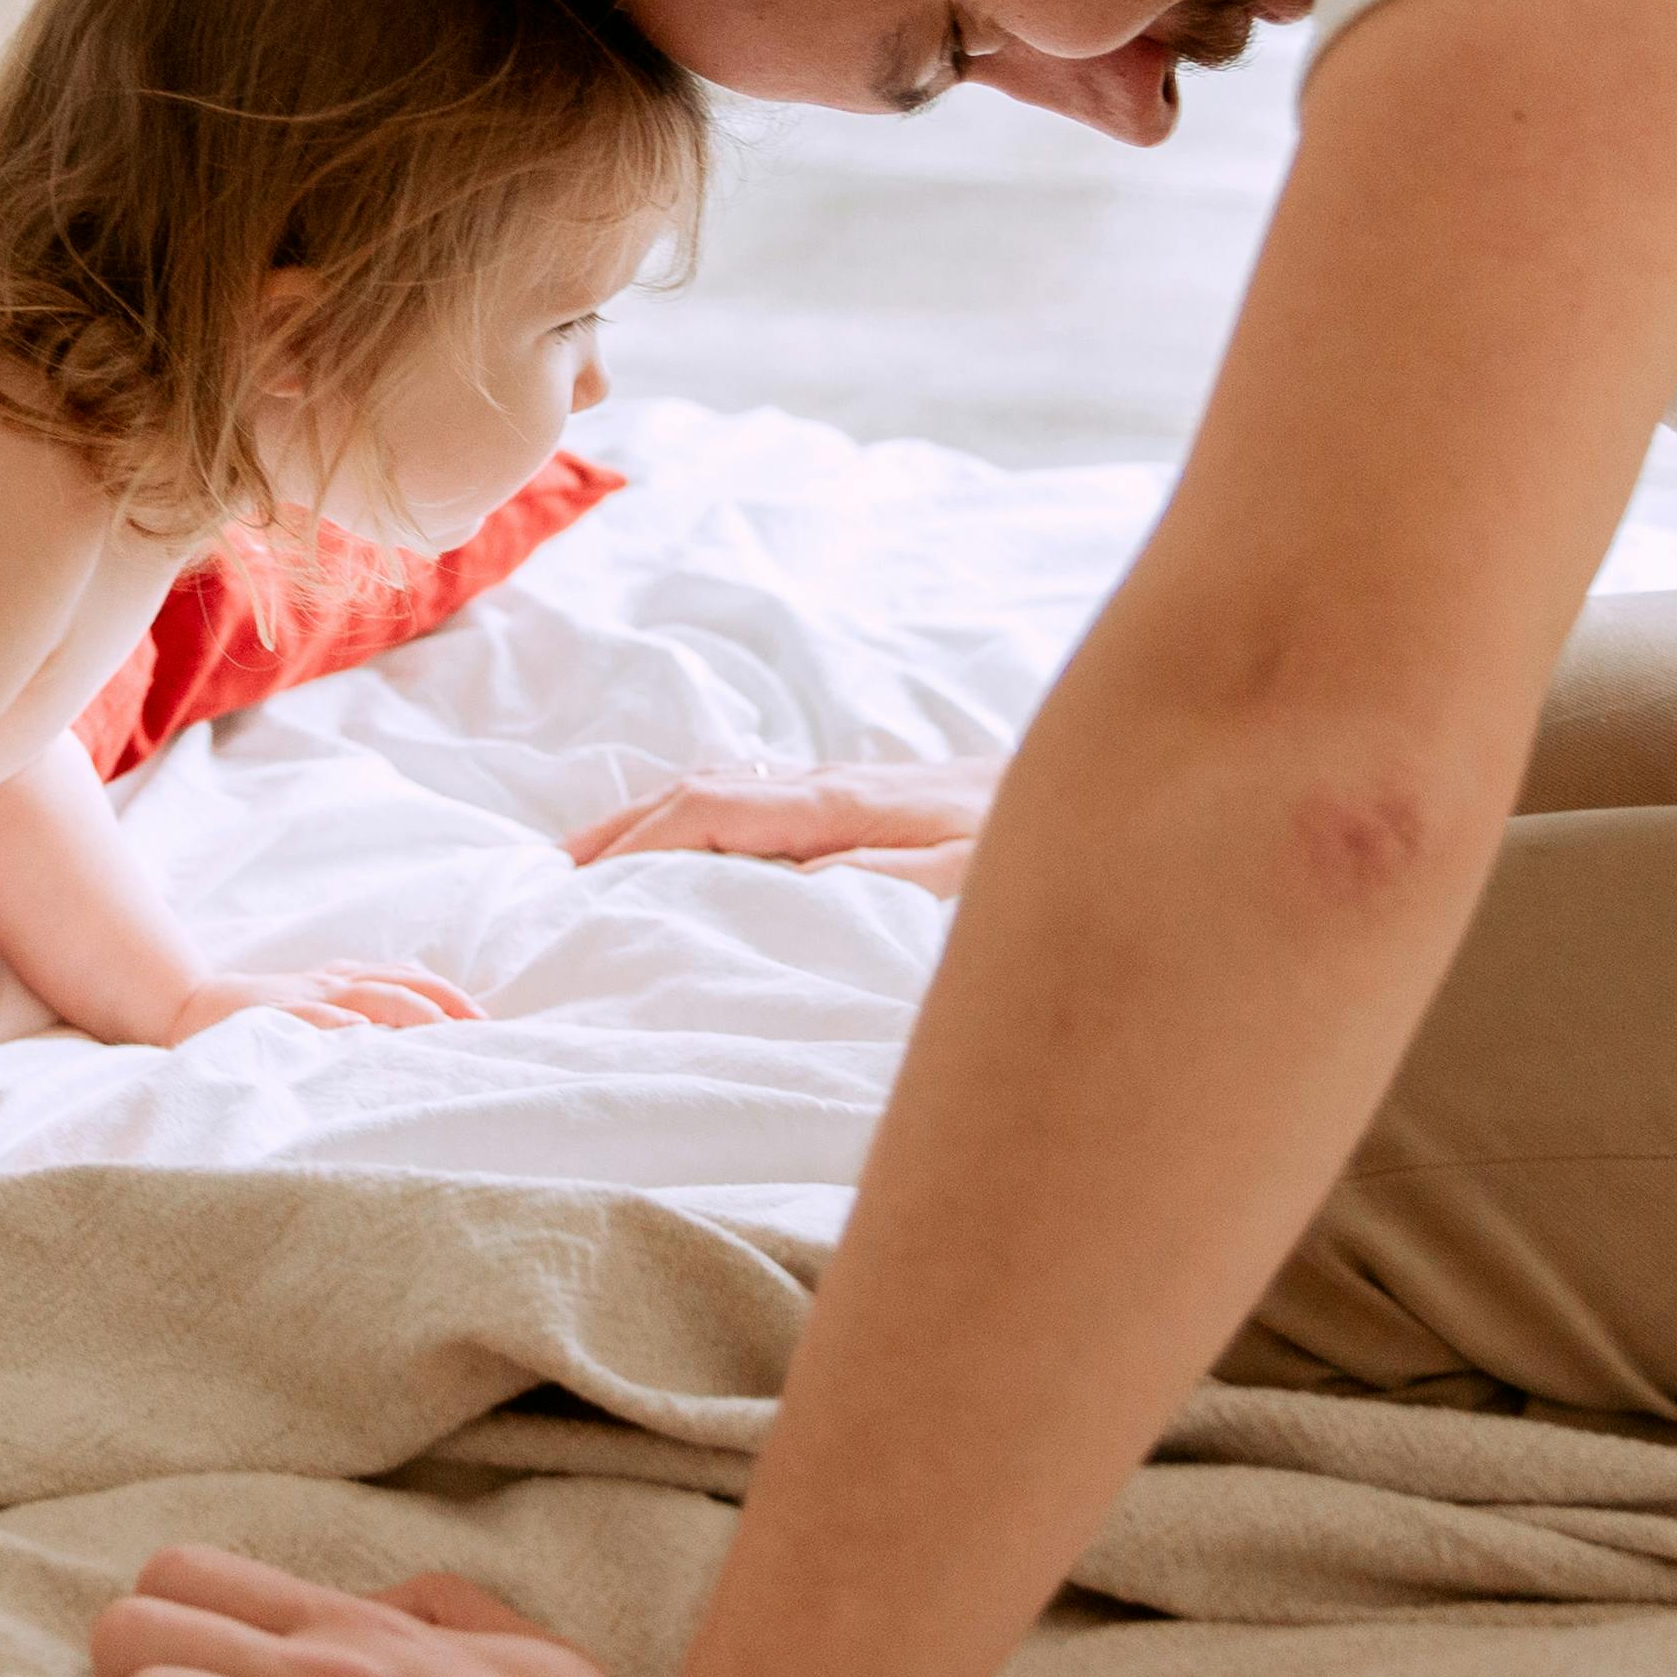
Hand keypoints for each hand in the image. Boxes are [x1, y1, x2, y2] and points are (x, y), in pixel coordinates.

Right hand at [165, 963, 487, 1039]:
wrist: (189, 1009)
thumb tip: (415, 1031)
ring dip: (405, 1009)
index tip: (487, 1020)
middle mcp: (330, 984)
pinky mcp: (268, 1016)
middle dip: (442, 1002)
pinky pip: (305, 1017)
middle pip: (397, 983)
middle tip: (481, 1027)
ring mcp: (300, 998)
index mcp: (343, 983)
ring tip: (441, 1027)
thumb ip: (358, 1012)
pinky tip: (358, 1033)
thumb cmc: (263, 1017)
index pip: (407, 980)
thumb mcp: (319, 1010)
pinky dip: (334, 1023)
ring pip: (363, 995)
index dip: (448, 996)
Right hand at [563, 753, 1005, 898]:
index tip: (577, 891)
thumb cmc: (1044, 854)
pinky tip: (710, 851)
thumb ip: (870, 885)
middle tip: (556, 879)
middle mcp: (837, 784)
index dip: (635, 848)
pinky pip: (768, 803)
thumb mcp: (963, 884)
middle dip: (624, 828)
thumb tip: (770, 885)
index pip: (707, 815)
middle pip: (703, 790)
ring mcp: (858, 788)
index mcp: (841, 804)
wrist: (1120, 797)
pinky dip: (710, 823)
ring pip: (732, 791)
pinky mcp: (884, 803)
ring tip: (605, 864)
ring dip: (660, 821)